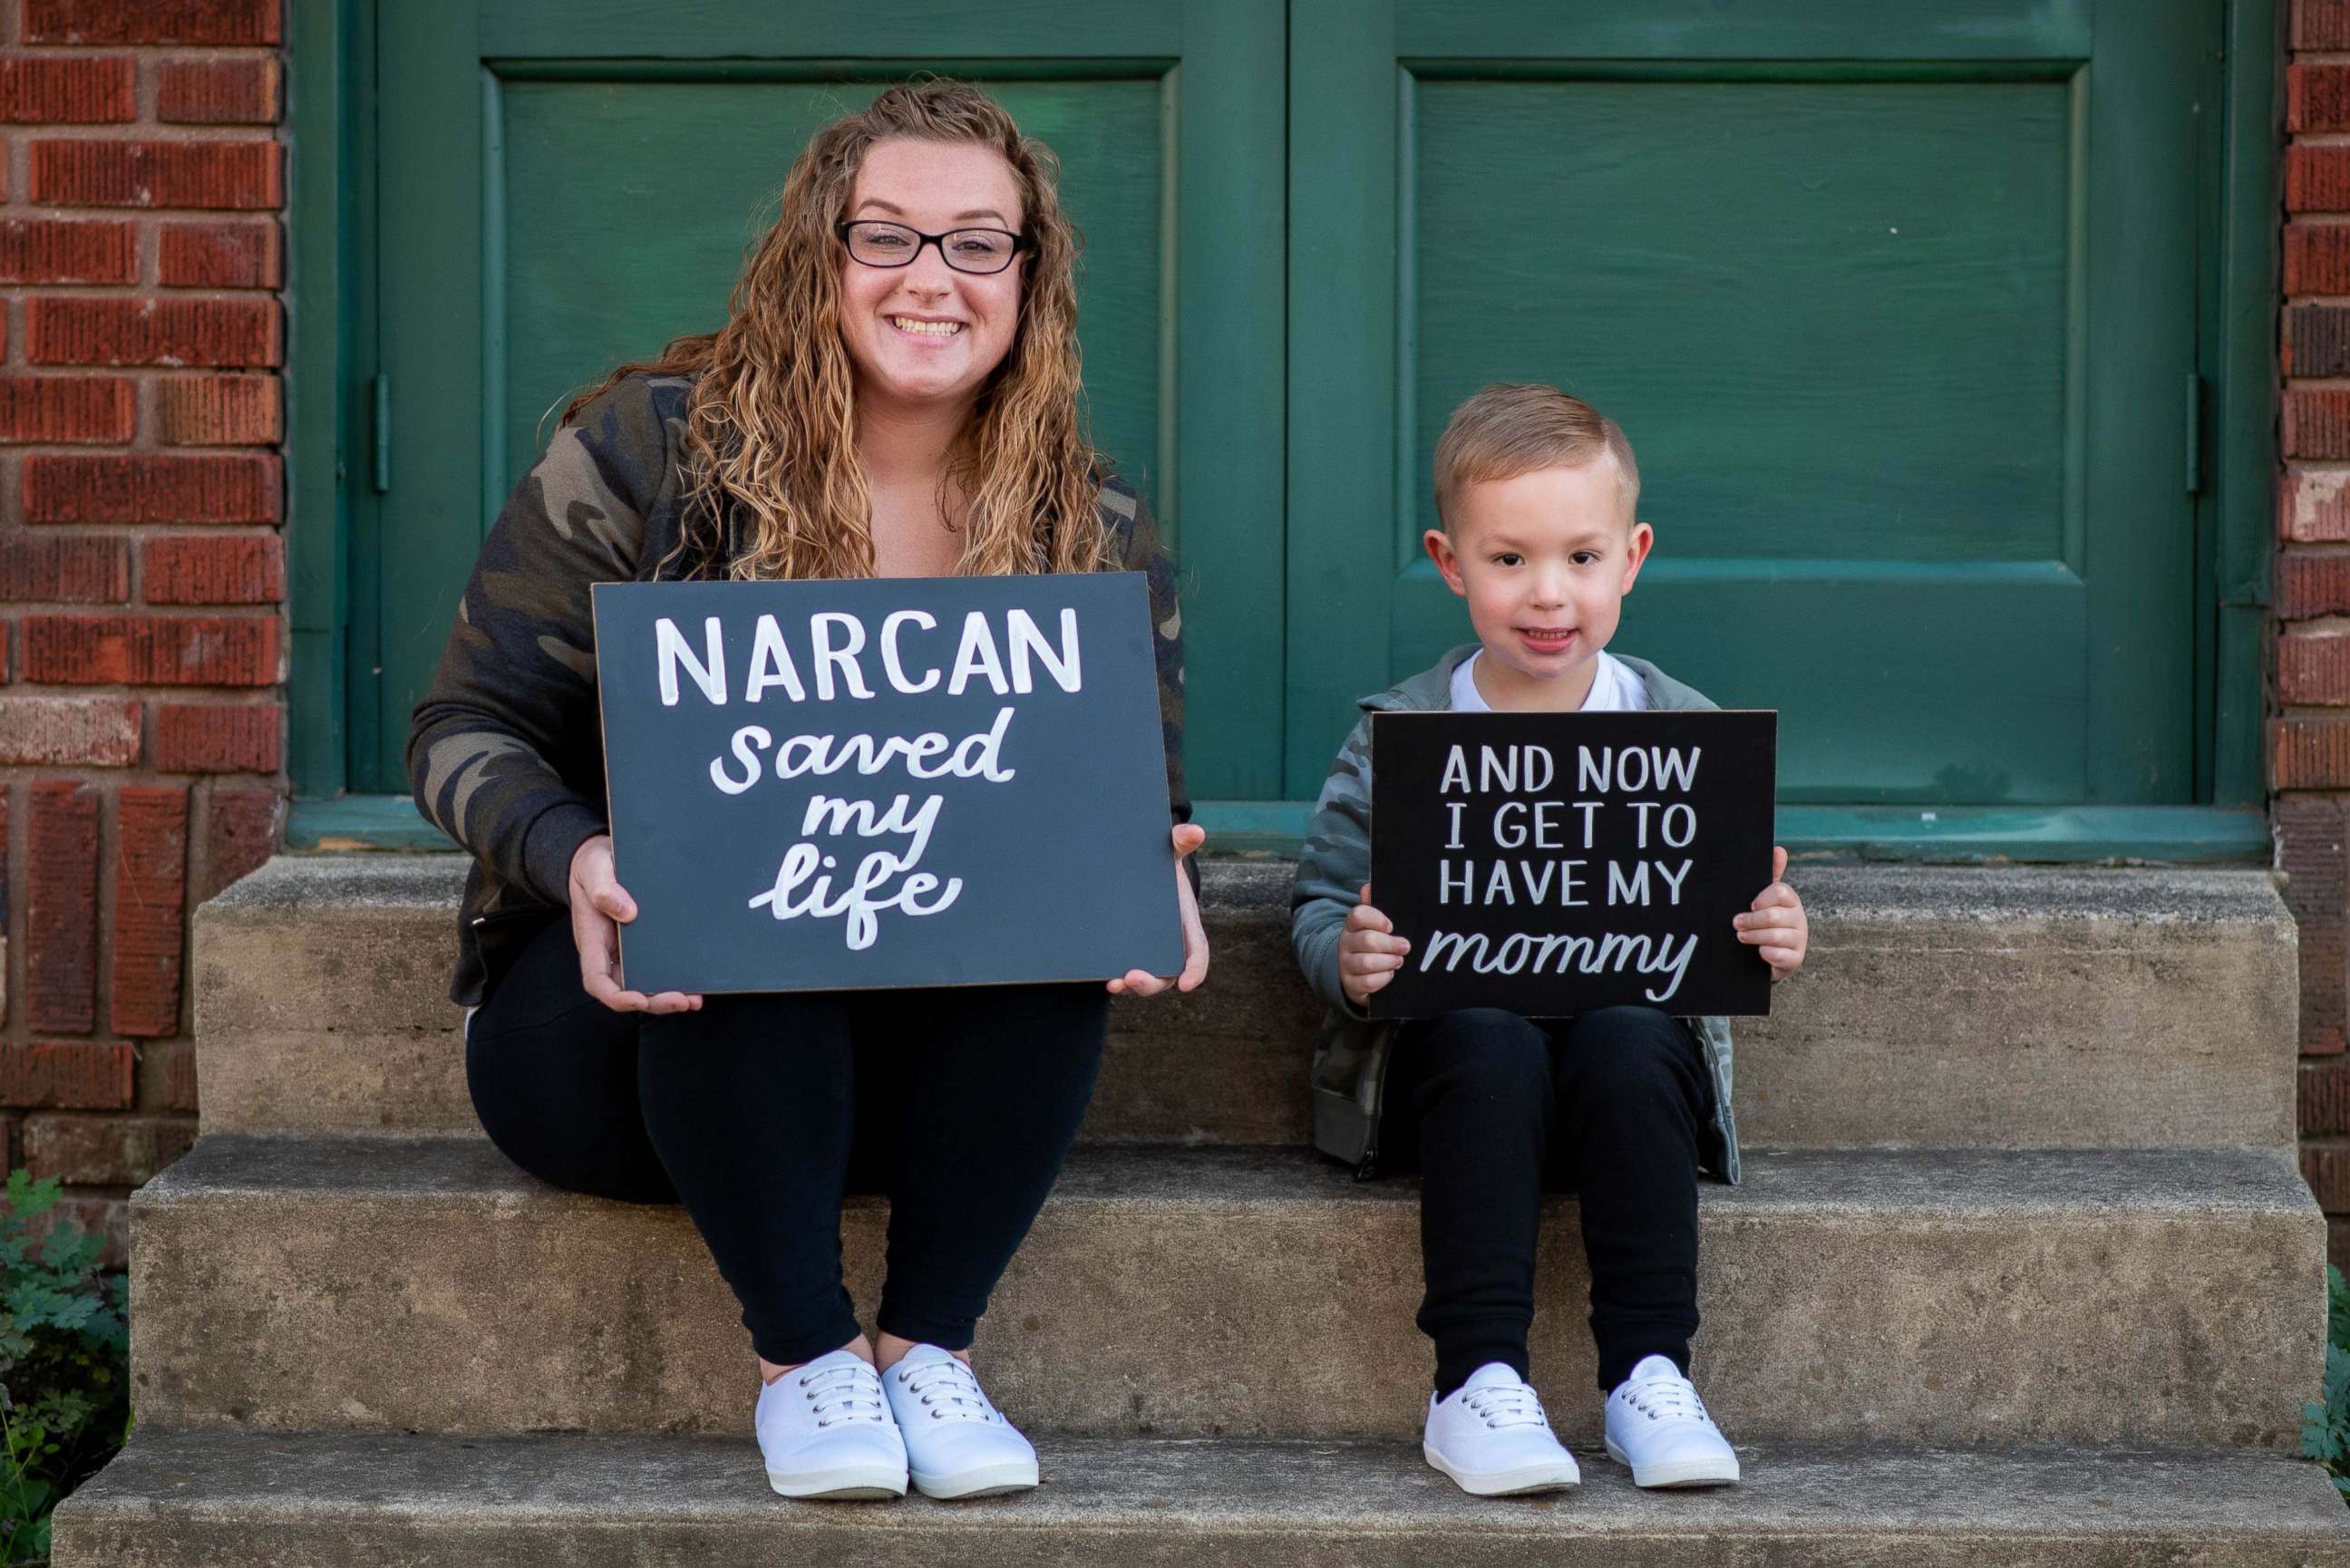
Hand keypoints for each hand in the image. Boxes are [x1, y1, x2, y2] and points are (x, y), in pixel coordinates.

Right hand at [568, 834, 704, 1014]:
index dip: (617, 997)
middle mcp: (609, 953)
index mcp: (592, 941)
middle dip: (653, 1001)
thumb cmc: (594, 867)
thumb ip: (604, 890)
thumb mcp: (594, 870)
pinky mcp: (644, 944)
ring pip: (644, 984)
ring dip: (668, 996)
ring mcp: (626, 951)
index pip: (597, 980)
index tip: (639, 1000)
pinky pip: (657, 967)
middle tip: (683, 1000)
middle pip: (626, 990)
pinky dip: (675, 978)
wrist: (603, 859)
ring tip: (694, 999)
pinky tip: (696, 982)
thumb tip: (628, 913)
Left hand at [1109, 824, 1211, 996]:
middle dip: (1152, 982)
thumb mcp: (1170, 851)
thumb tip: (1195, 831)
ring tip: (1114, 983)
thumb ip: (1180, 841)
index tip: (1187, 985)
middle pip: (1168, 975)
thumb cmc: (1160, 863)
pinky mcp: (1130, 952)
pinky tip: (1103, 977)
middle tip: (1132, 977)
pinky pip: (1127, 973)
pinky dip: (1118, 979)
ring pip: (1147, 980)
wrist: (1136, 869)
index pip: (1197, 953)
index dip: (1195, 970)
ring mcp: (1150, 952)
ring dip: (1132, 986)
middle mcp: (1171, 945)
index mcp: (1187, 925)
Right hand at [1339, 882, 1410, 1008]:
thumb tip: (1368, 886)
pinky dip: (1384, 978)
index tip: (1391, 926)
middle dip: (1391, 944)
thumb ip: (1373, 907)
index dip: (1377, 919)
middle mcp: (1345, 943)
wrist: (1357, 974)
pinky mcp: (1351, 984)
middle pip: (1368, 940)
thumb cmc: (1371, 945)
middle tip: (1405, 946)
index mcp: (1352, 925)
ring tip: (1399, 961)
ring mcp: (1346, 964)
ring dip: (1388, 962)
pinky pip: (1368, 982)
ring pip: (1367, 962)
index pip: (1358, 915)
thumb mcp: (1372, 925)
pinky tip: (1390, 974)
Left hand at [1735, 845, 1806, 980]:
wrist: (1770, 953)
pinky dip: (1766, 954)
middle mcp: (1799, 918)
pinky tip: (1759, 952)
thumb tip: (1779, 849)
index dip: (1763, 898)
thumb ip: (1771, 874)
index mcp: (1790, 900)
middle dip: (1751, 920)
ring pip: (1775, 936)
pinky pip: (1780, 955)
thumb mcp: (1765, 898)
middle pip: (1774, 916)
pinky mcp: (1795, 958)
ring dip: (1754, 936)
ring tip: (1741, 936)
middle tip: (1736, 923)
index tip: (1751, 904)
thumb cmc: (1765, 920)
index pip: (1781, 892)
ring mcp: (1799, 939)